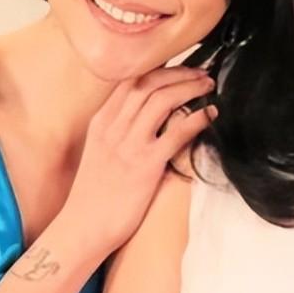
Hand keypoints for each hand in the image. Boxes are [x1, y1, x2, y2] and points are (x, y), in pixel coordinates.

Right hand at [59, 66, 216, 252]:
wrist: (83, 227)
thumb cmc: (94, 193)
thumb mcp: (98, 150)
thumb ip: (117, 128)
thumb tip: (144, 113)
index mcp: (101, 121)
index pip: (131, 80)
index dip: (159, 67)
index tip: (179, 65)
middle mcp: (114, 127)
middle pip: (149, 83)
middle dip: (179, 73)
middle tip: (202, 72)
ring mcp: (129, 145)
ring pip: (163, 100)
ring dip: (190, 87)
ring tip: (208, 86)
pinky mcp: (146, 165)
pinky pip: (177, 132)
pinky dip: (197, 118)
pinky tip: (210, 114)